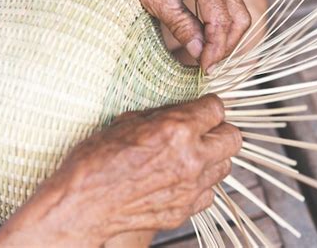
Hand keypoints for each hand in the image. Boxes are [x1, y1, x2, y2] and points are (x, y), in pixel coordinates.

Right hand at [0, 94, 240, 246]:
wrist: (83, 205)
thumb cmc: (96, 160)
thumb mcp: (127, 122)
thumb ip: (163, 116)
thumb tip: (181, 111)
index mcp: (177, 130)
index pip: (217, 108)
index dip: (209, 107)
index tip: (202, 109)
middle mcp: (192, 158)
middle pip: (234, 138)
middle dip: (221, 131)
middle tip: (205, 131)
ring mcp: (192, 188)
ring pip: (226, 167)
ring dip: (213, 158)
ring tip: (193, 156)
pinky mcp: (186, 209)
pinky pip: (210, 193)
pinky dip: (202, 184)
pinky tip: (183, 179)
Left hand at [102, 0, 251, 72]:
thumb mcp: (156, 0)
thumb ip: (182, 26)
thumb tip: (199, 53)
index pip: (221, 20)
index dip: (216, 49)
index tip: (206, 68)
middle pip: (239, 18)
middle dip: (226, 46)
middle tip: (208, 66)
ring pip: (238, 14)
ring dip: (227, 38)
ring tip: (209, 57)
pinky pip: (230, 7)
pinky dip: (223, 27)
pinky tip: (209, 41)